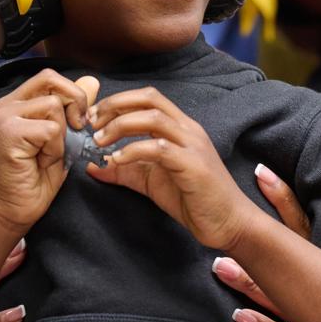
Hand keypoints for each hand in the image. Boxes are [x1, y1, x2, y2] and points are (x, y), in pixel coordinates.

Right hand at [0, 70, 99, 237]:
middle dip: (73, 105)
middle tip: (73, 134)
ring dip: (61, 135)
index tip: (78, 123)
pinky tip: (40, 163)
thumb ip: (73, 109)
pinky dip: (55, 149)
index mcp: (15, 103)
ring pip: (53, 105)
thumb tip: (92, 81)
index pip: (49, 78)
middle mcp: (5, 105)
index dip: (72, 95)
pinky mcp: (7, 133)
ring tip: (46, 155)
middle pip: (51, 80)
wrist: (12, 211)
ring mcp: (3, 117)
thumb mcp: (62, 139)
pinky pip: (51, 129)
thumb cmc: (34, 179)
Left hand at [86, 86, 256, 250]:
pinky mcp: (193, 165)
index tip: (93, 117)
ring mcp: (192, 145)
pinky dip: (132, 151)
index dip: (117, 101)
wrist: (229, 223)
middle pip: (149, 99)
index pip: (148, 98)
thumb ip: (124, 170)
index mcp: (180, 127)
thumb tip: (92, 166)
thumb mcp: (151, 181)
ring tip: (100, 141)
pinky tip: (116, 161)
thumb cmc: (195, 200)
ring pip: (153, 118)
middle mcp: (188, 129)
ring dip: (120, 125)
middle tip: (91, 123)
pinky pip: (158, 149)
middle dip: (115, 105)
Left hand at [213, 166, 320, 321]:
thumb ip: (294, 273)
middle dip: (264, 237)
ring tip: (219, 268)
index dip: (285, 200)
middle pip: (294, 259)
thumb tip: (252, 242)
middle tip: (229, 215)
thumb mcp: (317, 303)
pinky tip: (240, 318)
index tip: (261, 172)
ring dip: (250, 284)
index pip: (305, 231)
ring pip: (282, 300)